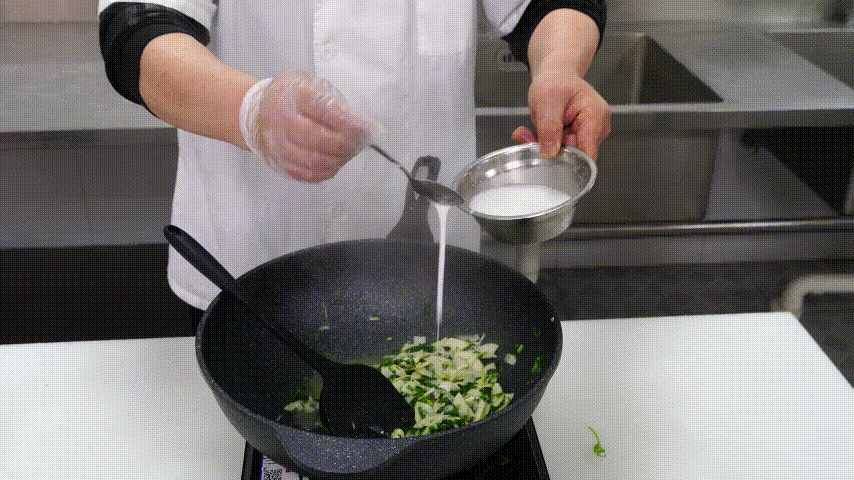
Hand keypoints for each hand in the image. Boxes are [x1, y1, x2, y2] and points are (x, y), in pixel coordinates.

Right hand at [240, 71, 372, 181]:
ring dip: (337, 159)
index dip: (348, 122)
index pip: (324, 109)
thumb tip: (360, 125)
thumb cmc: (292, 97)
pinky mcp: (278, 161)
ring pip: (312, 159)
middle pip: (318, 138)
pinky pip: (305, 173)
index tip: (367, 129)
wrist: (258, 111)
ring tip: (349, 153)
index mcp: (293, 94)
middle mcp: (281, 118)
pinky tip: (335, 163)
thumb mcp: (311, 85)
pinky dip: (325, 171)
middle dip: (346, 144)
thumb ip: (334, 101)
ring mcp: (277, 142)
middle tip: (360, 144)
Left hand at [512, 65, 609, 159]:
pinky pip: (557, 151)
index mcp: (596, 116)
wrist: (555, 77)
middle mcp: (596, 129)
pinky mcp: (574, 140)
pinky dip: (542, 144)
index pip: (588, 151)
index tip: (547, 155)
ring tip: (530, 131)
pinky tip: (534, 133)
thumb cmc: (556, 81)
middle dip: (549, 149)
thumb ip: (549, 126)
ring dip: (543, 146)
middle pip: (575, 155)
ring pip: (564, 155)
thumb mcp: (547, 99)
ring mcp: (586, 136)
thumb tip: (550, 152)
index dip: (568, 159)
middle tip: (529, 136)